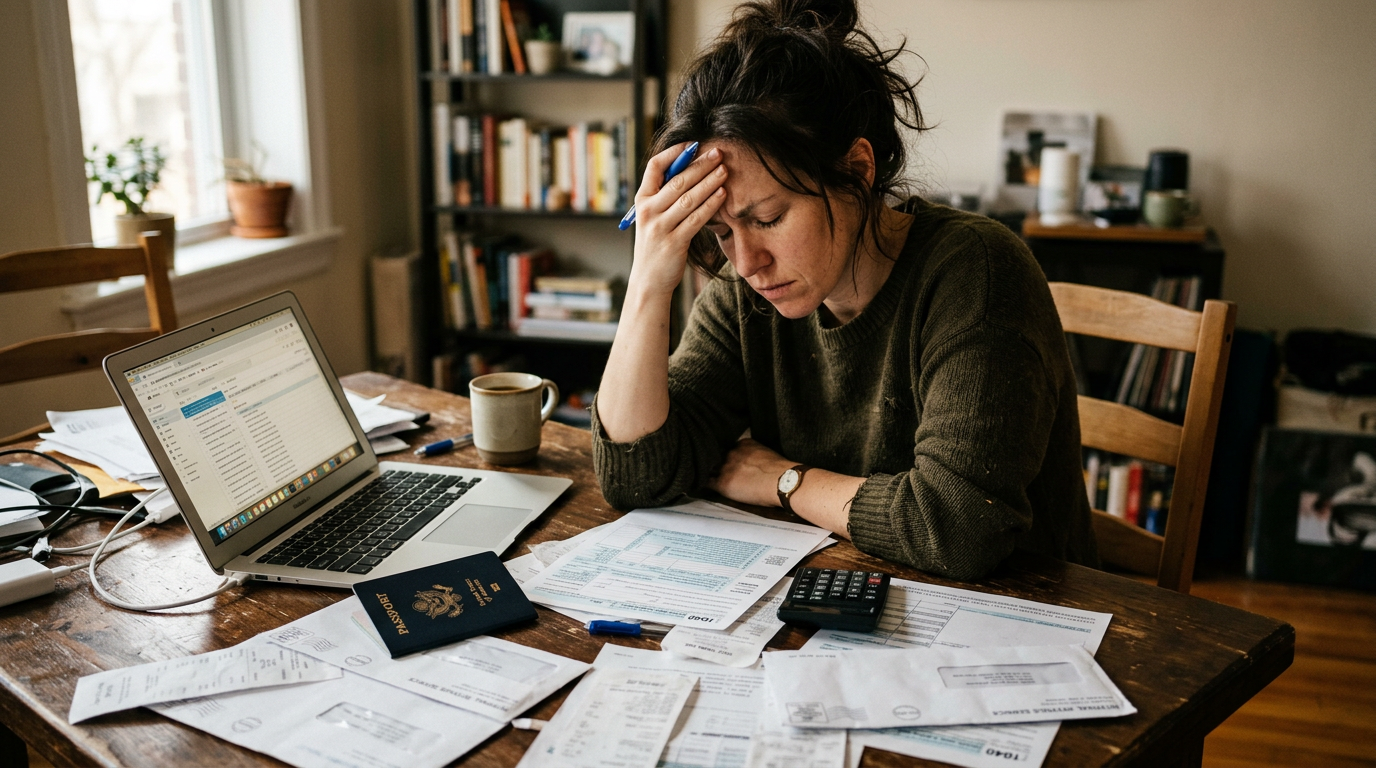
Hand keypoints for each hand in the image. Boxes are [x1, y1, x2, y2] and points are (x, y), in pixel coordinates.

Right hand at [628, 143, 727, 297]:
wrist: (648, 281)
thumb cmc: (656, 245)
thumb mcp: (653, 218)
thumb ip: (665, 197)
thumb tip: (691, 170)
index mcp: (642, 201)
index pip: (655, 167)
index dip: (674, 153)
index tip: (693, 146)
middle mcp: (648, 211)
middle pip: (677, 180)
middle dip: (700, 164)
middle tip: (718, 152)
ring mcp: (660, 227)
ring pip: (689, 198)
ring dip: (709, 182)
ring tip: (725, 170)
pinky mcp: (674, 242)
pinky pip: (696, 219)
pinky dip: (711, 205)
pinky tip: (723, 194)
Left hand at [706, 438, 794, 508]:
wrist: (782, 481)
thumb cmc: (782, 472)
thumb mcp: (767, 454)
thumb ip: (754, 455)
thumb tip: (753, 465)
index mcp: (743, 444)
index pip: (728, 448)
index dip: (725, 457)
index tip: (725, 463)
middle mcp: (732, 453)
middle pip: (717, 457)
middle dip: (715, 464)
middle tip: (714, 471)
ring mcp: (726, 467)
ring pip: (709, 468)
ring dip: (707, 473)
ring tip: (699, 477)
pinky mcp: (723, 483)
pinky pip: (706, 482)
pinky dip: (702, 484)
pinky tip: (697, 486)